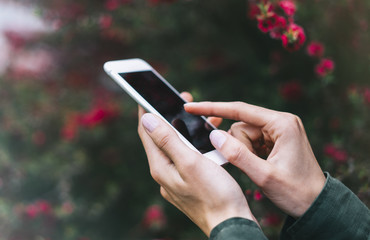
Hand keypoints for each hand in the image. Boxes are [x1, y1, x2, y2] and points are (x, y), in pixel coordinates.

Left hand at [137, 106, 255, 235]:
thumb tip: (146, 119)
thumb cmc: (214, 194)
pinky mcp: (188, 183)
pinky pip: (187, 157)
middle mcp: (164, 173)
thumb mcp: (190, 162)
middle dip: (170, 116)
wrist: (231, 224)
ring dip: (186, 129)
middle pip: (162, 138)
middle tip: (184, 99)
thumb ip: (168, 140)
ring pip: (177, 147)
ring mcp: (176, 179)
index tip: (149, 93)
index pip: (146, 132)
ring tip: (201, 117)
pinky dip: (195, 143)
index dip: (147, 110)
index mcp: (161, 166)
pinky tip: (207, 139)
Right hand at [184, 101, 325, 217]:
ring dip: (244, 151)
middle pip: (241, 125)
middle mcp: (281, 121)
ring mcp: (279, 129)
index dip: (213, 108)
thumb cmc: (296, 192)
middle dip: (239, 146)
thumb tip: (214, 135)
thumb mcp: (264, 176)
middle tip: (253, 165)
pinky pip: (252, 140)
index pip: (240, 109)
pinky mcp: (277, 138)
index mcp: (282, 124)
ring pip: (244, 134)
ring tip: (259, 167)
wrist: (316, 204)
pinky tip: (260, 164)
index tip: (191, 107)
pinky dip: (249, 152)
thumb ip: (237, 154)